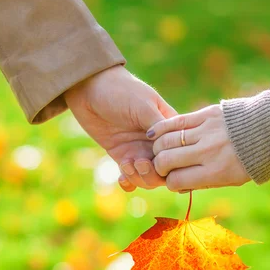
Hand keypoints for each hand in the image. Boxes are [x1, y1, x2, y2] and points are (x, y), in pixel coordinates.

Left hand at [64, 65, 174, 190]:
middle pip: (166, 170)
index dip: (174, 163)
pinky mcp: (123, 155)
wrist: (89, 87)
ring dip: (139, 177)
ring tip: (126, 164)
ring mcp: (140, 150)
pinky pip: (131, 177)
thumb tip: (178, 149)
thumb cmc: (121, 90)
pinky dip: (128, 182)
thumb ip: (160, 128)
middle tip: (139, 162)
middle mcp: (158, 143)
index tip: (158, 160)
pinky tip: (121, 176)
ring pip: (149, 177)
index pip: (180, 153)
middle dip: (154, 173)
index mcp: (170, 129)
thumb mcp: (144, 106)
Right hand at [147, 105, 250, 190]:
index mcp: (215, 173)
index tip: (171, 180)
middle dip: (159, 166)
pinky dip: (161, 129)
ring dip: (158, 148)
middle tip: (161, 165)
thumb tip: (177, 185)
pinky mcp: (206, 115)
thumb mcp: (232, 179)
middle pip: (167, 160)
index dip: (169, 182)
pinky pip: (176, 122)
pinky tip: (154, 134)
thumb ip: (205, 182)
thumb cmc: (251, 159)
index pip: (177, 181)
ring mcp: (206, 132)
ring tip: (159, 150)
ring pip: (167, 141)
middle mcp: (208, 153)